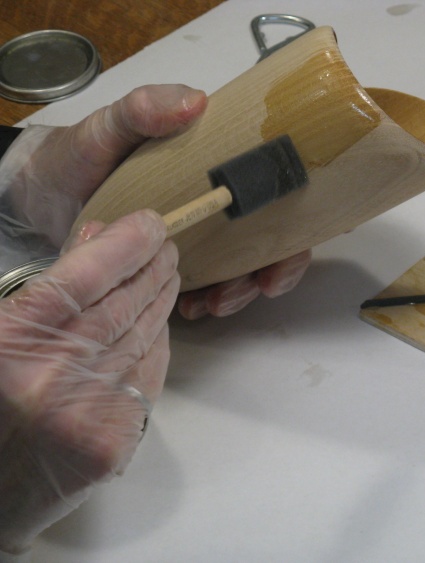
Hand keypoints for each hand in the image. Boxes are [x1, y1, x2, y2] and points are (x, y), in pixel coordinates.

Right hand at [0, 210, 177, 554]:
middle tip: (168, 244)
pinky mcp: (114, 440)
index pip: (83, 278)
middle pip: (123, 304)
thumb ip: (38, 286)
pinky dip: (156, 340)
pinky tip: (158, 319)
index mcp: (7, 343)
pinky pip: (148, 372)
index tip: (150, 223)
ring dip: (161, 297)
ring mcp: (88, 412)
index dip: (125, 244)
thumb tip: (97, 237)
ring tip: (169, 272)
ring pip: (143, 335)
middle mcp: (51, 377)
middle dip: (153, 266)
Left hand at [1, 84, 310, 318]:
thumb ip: (145, 108)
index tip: (277, 263)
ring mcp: (201, 238)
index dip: (292, 237)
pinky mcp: (176, 264)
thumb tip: (197, 103)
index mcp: (220, 170)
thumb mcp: (113, 125)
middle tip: (250, 291)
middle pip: (270, 246)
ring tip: (209, 305)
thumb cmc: (85, 152)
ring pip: (242, 273)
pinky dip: (205, 301)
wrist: (47, 189)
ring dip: (238, 294)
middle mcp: (221, 208)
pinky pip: (205, 288)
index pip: (277, 202)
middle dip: (268, 275)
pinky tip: (188, 307)